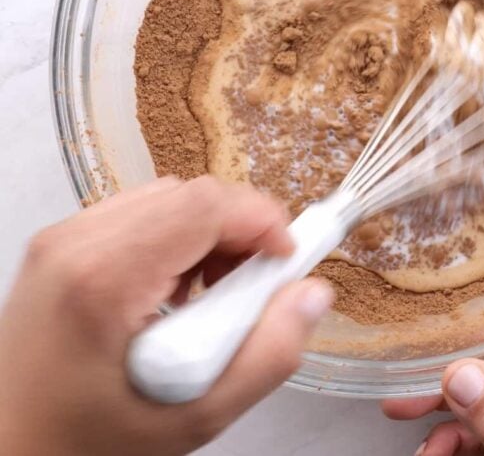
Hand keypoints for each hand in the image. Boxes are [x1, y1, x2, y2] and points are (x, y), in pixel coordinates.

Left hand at [0, 176, 332, 455]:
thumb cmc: (82, 448)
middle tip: (255, 286)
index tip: (286, 262)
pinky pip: (142, 215)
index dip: (261, 221)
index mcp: (103, 279)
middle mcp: (76, 243)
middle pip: (190, 195)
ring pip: (170, 199)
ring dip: (210, 236)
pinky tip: (178, 293)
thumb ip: (268, 356)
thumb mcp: (193, 420)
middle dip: (240, 231)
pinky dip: (177, 241)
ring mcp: (64, 240)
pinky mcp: (63, 246)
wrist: (6, 453)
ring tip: (214, 296)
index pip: (205, 205)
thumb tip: (312, 293)